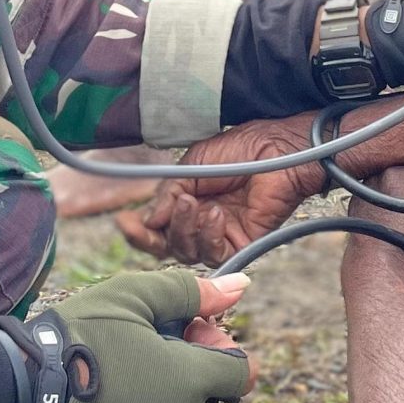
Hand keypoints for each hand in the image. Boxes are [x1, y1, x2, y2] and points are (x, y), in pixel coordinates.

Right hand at [39, 270, 253, 402]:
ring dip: (167, 393)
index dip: (220, 347)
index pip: (241, 372)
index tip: (188, 331)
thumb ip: (191, 292)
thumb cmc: (81, 336)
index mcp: (190, 381)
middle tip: (151, 343)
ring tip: (126, 368)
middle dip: (192, 368)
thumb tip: (241, 286)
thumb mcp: (134, 296)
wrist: (23, 387)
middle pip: (211, 395)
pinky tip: (110, 394)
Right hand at [131, 113, 323, 266]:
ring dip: (185, 229)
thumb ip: (169, 192)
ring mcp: (221, 235)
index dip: (139, 231)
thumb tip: (148, 221)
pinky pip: (215, 254)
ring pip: (187, 253)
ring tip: (195, 202)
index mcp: (187, 202)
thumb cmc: (241, 149)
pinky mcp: (242, 244)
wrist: (278, 148)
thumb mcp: (193, 165)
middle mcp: (201, 223)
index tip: (124, 222)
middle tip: (165, 211)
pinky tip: (215, 214)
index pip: (156, 229)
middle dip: (157, 234)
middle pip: (167, 246)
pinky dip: (209, 236)